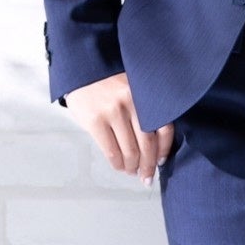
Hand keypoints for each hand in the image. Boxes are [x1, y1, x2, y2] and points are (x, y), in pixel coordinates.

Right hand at [62, 72, 175, 187]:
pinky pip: (111, 151)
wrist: (80, 68)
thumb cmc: (107, 80)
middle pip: (148, 143)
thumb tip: (153, 144)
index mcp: (145, 94)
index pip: (164, 127)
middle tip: (147, 175)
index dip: (164, 149)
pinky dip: (118, 164)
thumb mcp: (132, 88)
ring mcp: (113, 111)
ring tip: (132, 171)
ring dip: (133, 167)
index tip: (161, 160)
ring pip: (130, 151)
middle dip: (149, 165)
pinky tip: (120, 166)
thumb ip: (143, 110)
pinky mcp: (95, 121)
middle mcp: (132, 102)